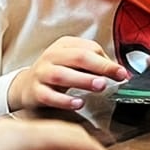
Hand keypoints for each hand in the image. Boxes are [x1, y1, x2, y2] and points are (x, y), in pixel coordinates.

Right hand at [12, 37, 128, 112]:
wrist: (26, 86)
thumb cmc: (56, 72)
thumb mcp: (73, 62)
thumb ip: (94, 64)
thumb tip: (119, 72)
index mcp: (64, 45)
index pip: (89, 48)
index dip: (108, 60)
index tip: (122, 73)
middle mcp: (52, 56)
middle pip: (78, 57)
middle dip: (100, 66)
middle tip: (117, 76)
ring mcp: (42, 74)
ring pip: (62, 75)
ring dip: (83, 80)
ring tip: (100, 86)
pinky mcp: (36, 92)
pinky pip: (49, 96)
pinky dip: (64, 100)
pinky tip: (78, 103)